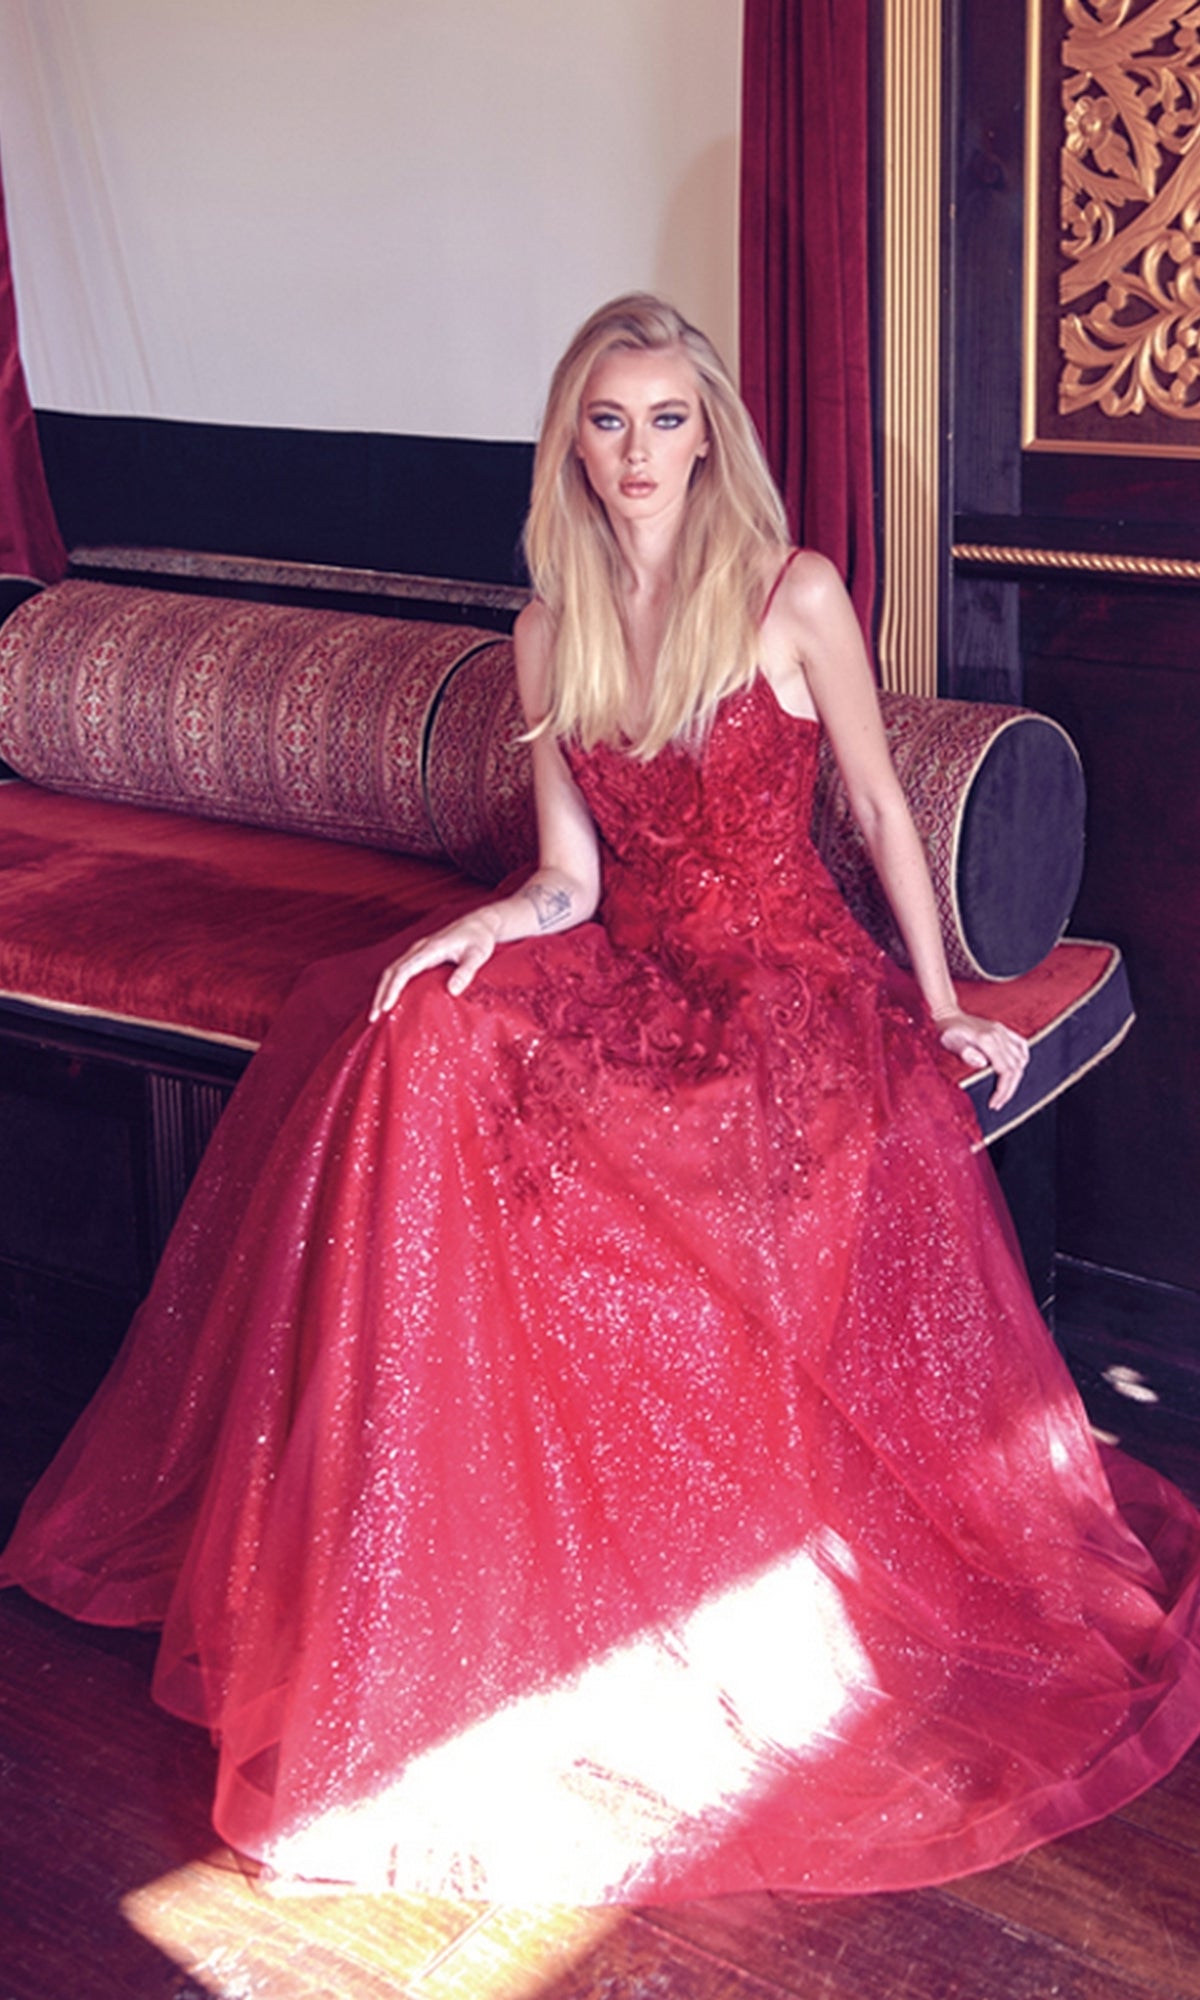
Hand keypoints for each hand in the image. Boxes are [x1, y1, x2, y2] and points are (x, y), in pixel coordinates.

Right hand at [368, 912, 500, 1019]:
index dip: (392, 990)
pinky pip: (399, 971)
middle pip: (390, 972)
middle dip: (380, 994)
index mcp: (429, 949)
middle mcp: (418, 949)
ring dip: (382, 991)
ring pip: (392, 972)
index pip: (403, 970)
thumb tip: (452, 991)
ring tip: (376, 1014)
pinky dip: (390, 986)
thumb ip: (466, 972)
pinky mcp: (419, 956)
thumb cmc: (479, 940)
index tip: (384, 1008)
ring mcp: (417, 952)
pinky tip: (390, 1000)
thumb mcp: (477, 956)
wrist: (478, 924)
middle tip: (372, 1018)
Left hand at [932, 1007, 1029, 1111]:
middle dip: (1008, 1090)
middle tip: (998, 1104)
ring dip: (1016, 1079)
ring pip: (1021, 1059)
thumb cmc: (946, 1032)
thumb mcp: (950, 1043)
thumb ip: (965, 1053)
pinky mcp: (1003, 1031)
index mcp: (987, 1040)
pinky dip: (1022, 1061)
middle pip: (1016, 1068)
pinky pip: (1021, 1046)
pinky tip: (1016, 1071)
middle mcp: (999, 1035)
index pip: (1005, 1071)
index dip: (1002, 1090)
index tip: (993, 1103)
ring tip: (1004, 1093)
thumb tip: (983, 1063)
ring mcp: (1003, 1032)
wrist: (947, 1015)